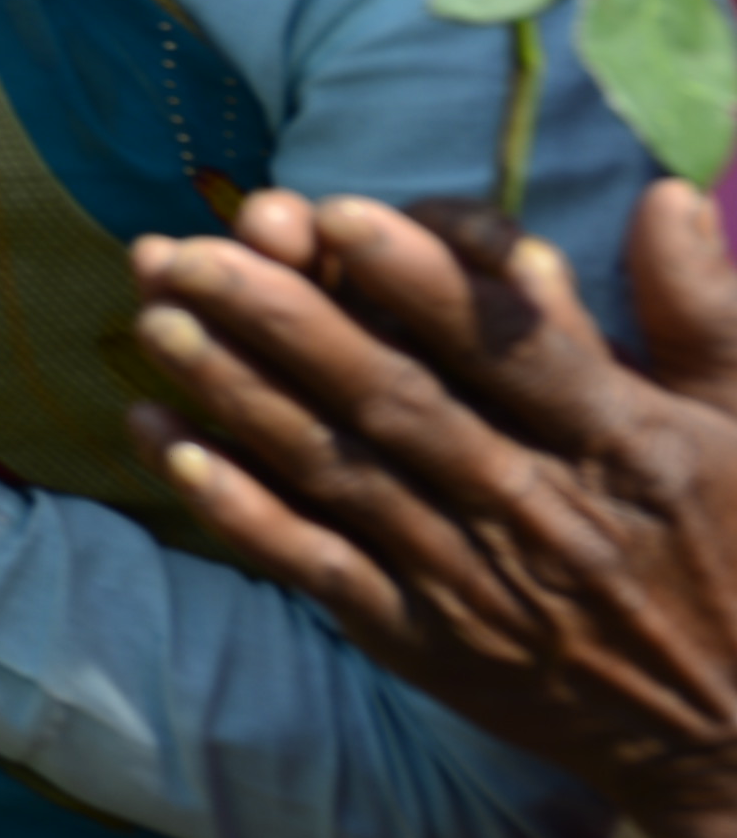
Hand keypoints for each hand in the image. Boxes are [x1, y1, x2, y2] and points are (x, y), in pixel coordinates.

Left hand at [127, 183, 736, 837]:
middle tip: (193, 250)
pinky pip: (318, 566)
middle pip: (398, 400)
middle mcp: (544, 511)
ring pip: (340, 475)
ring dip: (238, 396)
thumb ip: (703, 313)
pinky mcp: (426, 645)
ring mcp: (475, 583)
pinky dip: (241, 510)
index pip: (515, 350)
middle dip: (286, 321)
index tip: (342, 213)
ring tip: (157, 319)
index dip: (425, 282)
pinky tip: (167, 446)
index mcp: (628, 446)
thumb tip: (660, 192)